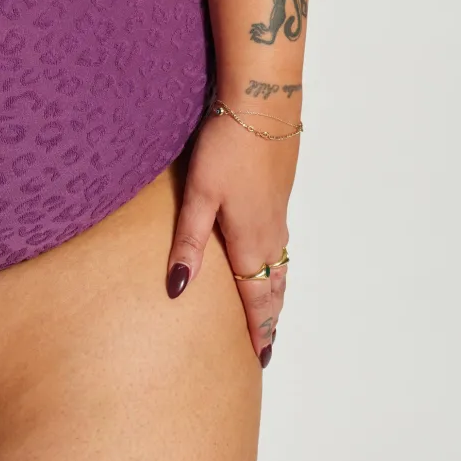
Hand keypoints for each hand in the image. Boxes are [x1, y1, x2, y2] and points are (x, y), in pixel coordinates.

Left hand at [165, 107, 297, 363]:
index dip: (257, 327)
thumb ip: (189, 242)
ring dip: (276, 290)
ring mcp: (278, 211)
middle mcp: (270, 232)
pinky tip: (269, 256)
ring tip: (271, 310)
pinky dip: (278, 263)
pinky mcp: (279, 192)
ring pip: (280, 263)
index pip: (256, 296)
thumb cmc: (227, 148)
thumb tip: (179, 290)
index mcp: (250, 239)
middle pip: (273, 285)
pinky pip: (281, 242)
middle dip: (270, 317)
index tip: (260, 355)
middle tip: (266, 344)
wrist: (263, 104)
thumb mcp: (199, 195)